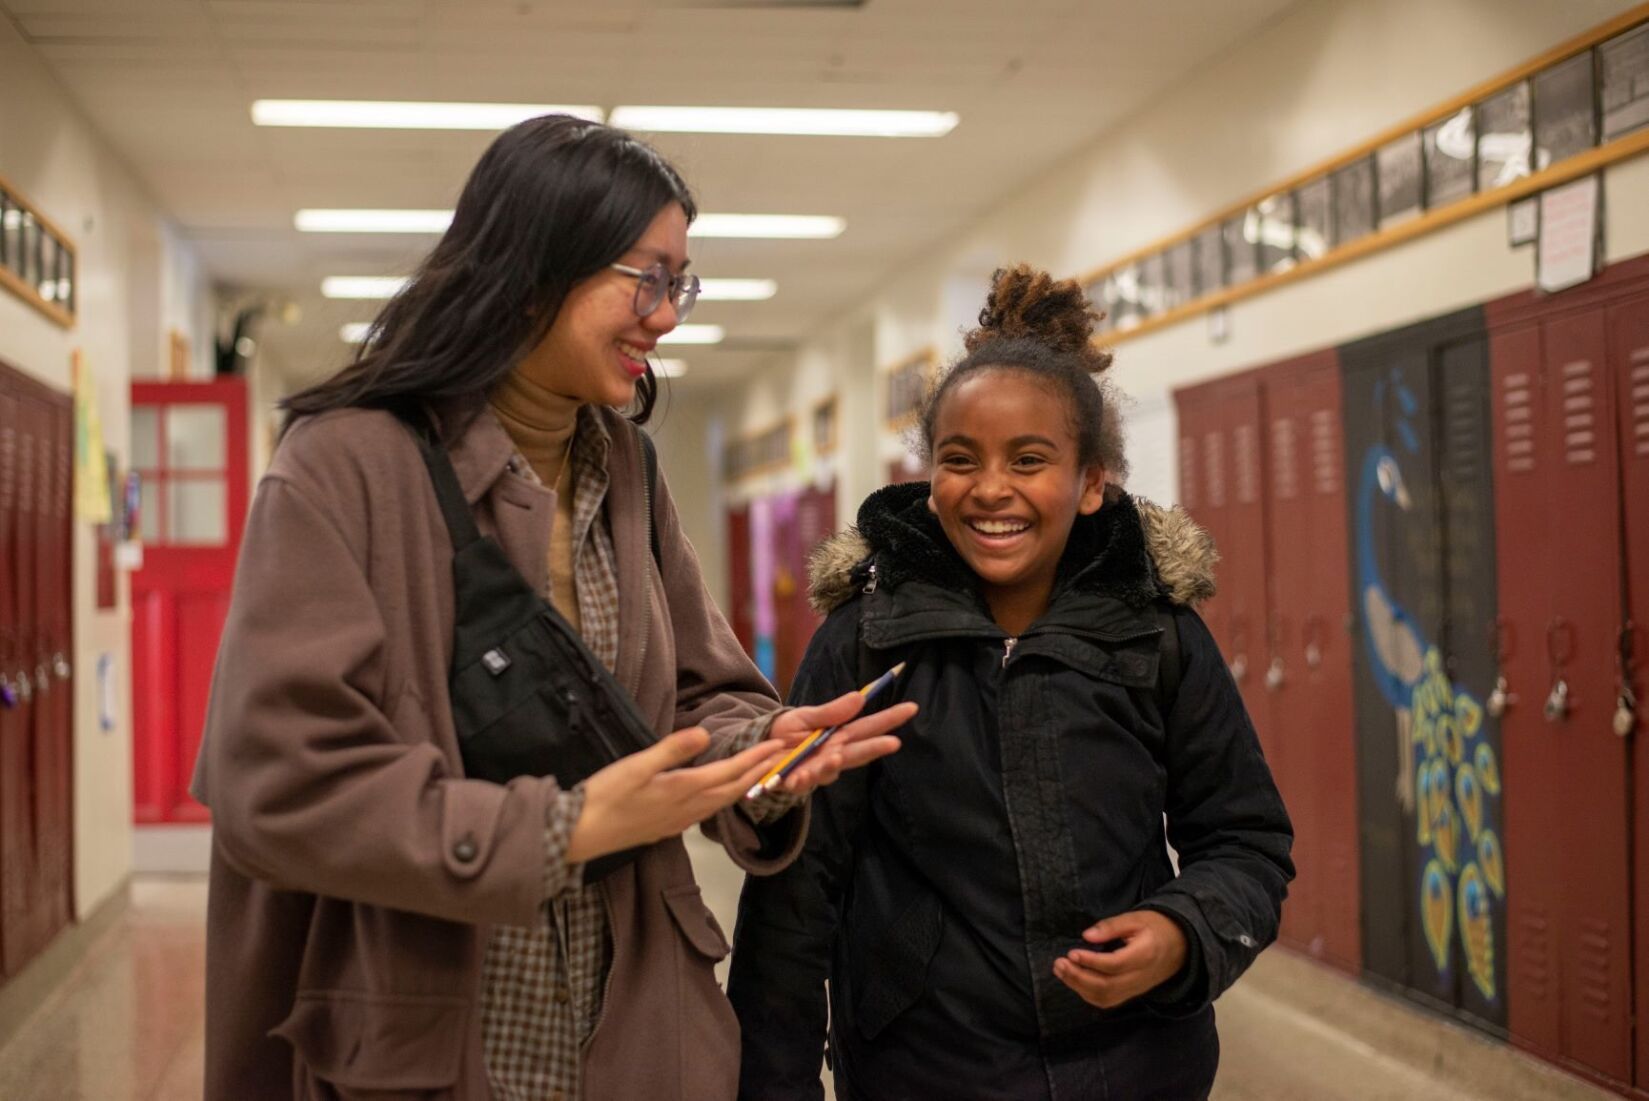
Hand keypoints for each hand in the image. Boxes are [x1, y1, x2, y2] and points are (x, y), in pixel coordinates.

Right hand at [566, 728, 783, 862]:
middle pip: (734, 790)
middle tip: (782, 757)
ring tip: (759, 772)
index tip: (780, 745)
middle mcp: (688, 809)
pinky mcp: (667, 828)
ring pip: (722, 803)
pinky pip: (707, 812)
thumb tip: (705, 734)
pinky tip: (720, 795)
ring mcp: (678, 822)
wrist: (580, 834)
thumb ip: (672, 750)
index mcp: (684, 790)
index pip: (731, 771)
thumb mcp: (636, 766)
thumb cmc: (605, 796)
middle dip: (760, 771)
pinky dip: (723, 799)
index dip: (757, 758)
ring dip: (744, 786)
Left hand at [768, 694, 916, 796]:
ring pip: (832, 769)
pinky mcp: (799, 782)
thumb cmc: (785, 731)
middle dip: (876, 748)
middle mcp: (834, 754)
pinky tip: (800, 775)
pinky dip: (803, 778)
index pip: (869, 726)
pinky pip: (803, 781)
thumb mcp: (806, 716)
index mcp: (839, 735)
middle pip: (859, 751)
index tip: (911, 707)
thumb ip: (831, 711)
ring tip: (834, 757)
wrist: (758, 749)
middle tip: (894, 743)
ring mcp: (818, 770)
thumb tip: (859, 697)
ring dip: (833, 764)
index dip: (890, 718)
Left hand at [1053, 910, 1188, 1008]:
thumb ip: (1111, 926)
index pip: (1114, 965)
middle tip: (1059, 964)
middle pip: (1107, 986)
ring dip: (1079, 987)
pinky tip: (1074, 980)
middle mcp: (1140, 977)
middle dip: (1079, 978)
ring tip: (1061, 971)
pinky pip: (1109, 1001)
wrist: (1180, 946)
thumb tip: (1086, 936)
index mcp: (1145, 955)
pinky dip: (1088, 994)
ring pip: (1106, 998)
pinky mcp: (1132, 993)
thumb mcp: (1136, 918)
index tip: (1071, 953)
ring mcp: (1136, 989)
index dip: (1091, 961)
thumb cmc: (1156, 928)